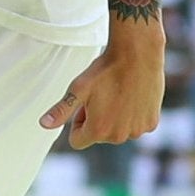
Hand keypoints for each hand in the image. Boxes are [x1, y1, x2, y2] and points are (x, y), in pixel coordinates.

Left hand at [40, 27, 165, 146]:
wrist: (138, 55)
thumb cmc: (105, 70)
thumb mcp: (78, 88)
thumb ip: (61, 110)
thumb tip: (43, 125)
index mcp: (98, 131)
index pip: (78, 140)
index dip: (78, 122)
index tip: (86, 104)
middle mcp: (119, 137)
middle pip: (99, 136)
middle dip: (98, 120)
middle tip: (103, 95)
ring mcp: (137, 131)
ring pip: (118, 131)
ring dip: (116, 118)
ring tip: (119, 93)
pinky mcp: (151, 124)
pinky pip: (136, 125)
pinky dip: (133, 115)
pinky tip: (134, 95)